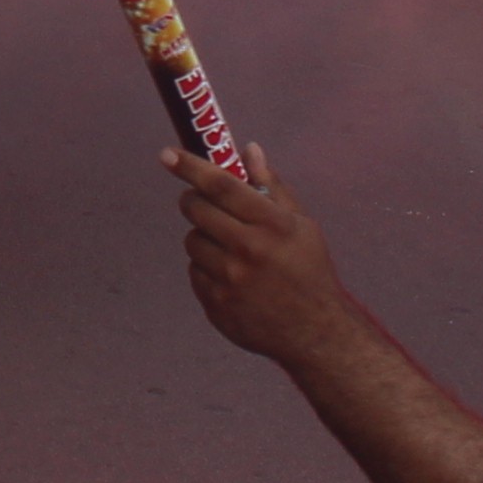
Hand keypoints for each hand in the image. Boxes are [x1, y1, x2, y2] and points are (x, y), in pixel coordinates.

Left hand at [168, 144, 359, 365]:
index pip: (221, 186)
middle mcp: (249, 250)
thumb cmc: (309, 270)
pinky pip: (195, 272)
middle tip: (201, 202)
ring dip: (203, 237)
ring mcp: (231, 280)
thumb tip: (248, 149)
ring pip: (192, 241)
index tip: (167, 154)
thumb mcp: (301, 225)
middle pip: (197, 209)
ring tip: (229, 248)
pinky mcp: (217, 304)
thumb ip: (271, 186)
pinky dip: (207, 269)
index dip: (190, 166)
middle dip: (193, 200)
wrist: (315, 332)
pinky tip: (232, 278)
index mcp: (272, 225)